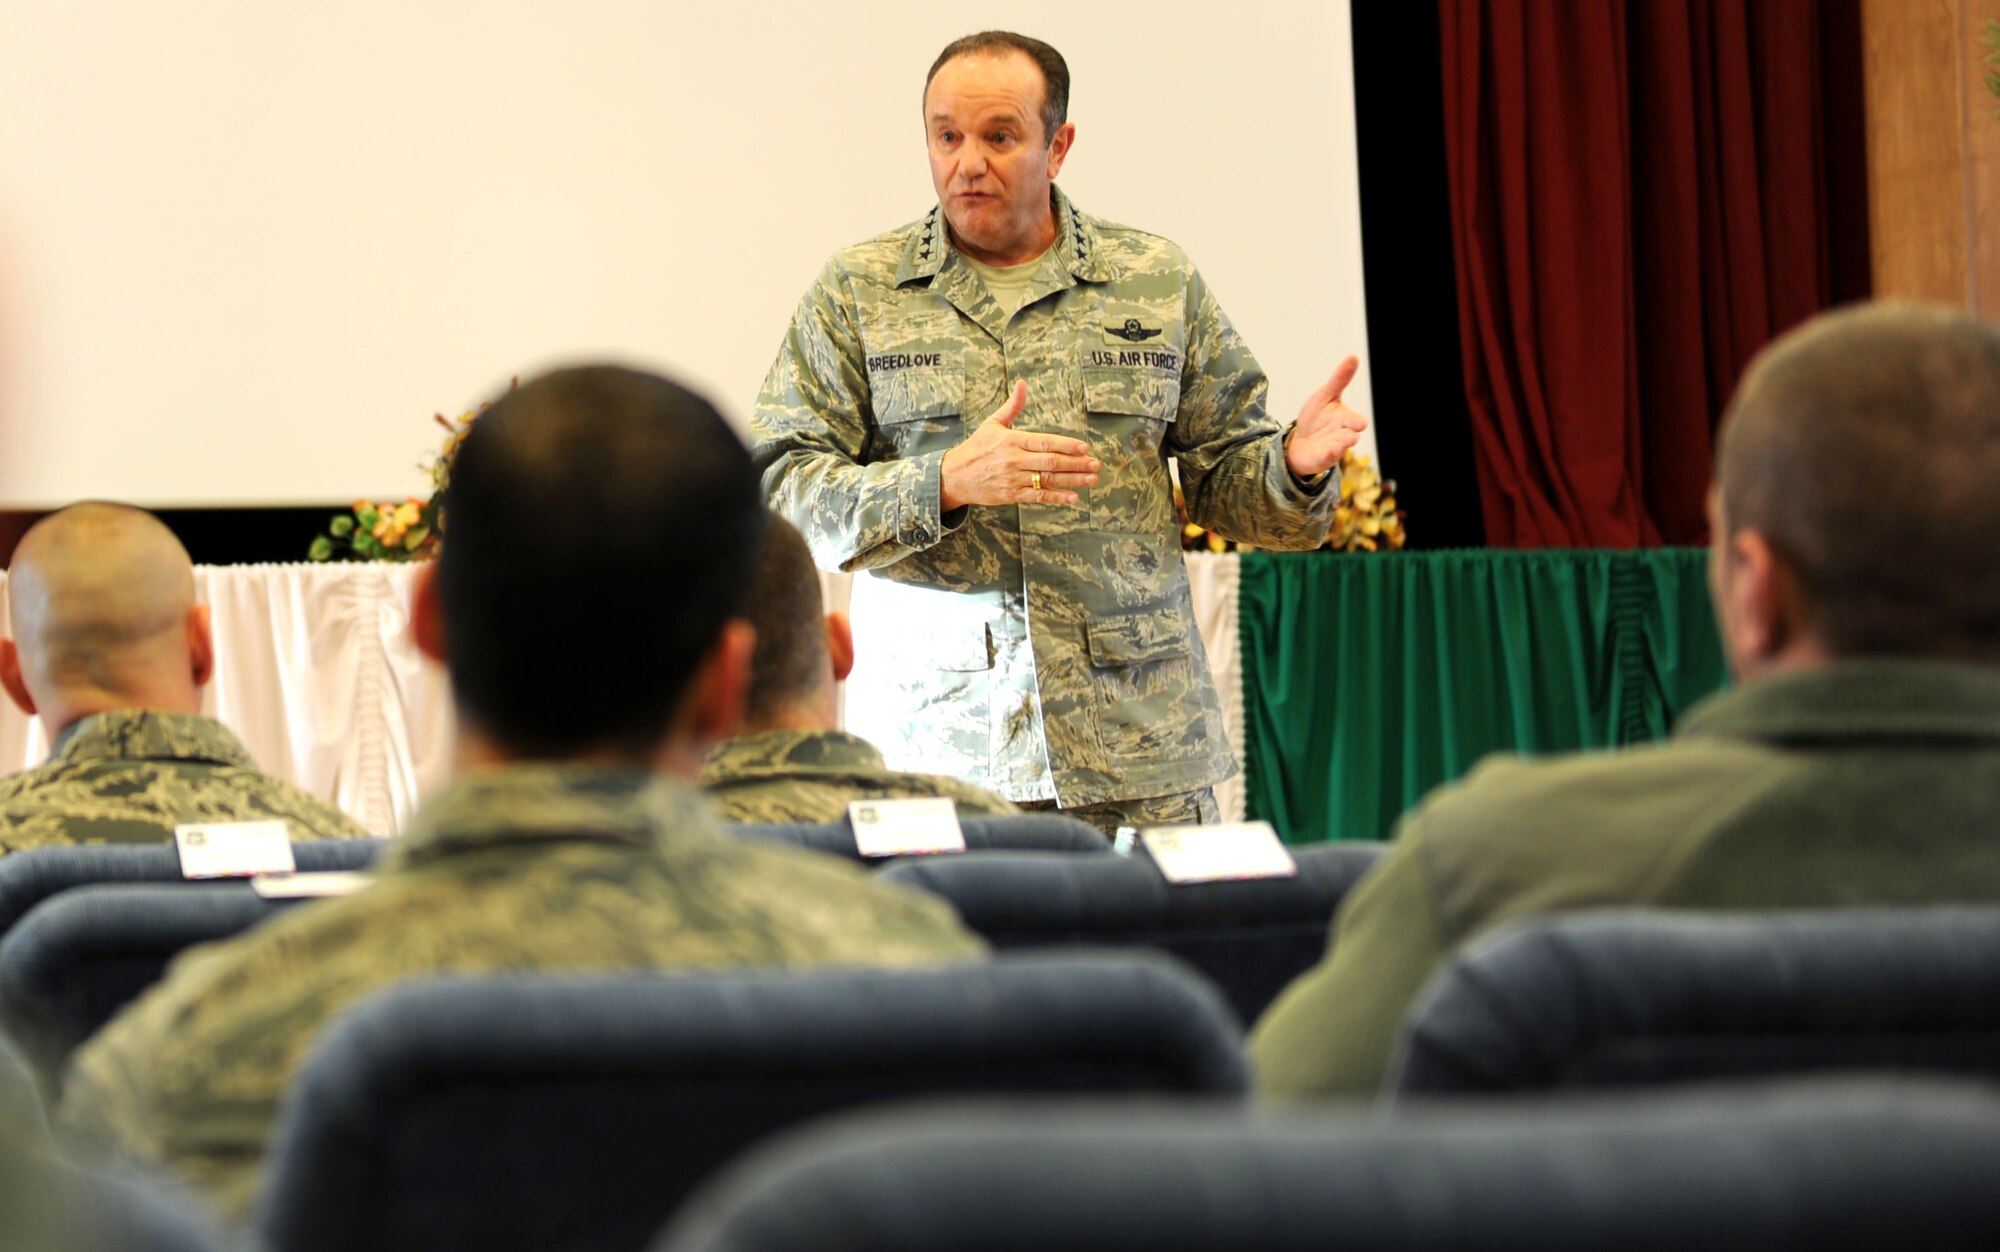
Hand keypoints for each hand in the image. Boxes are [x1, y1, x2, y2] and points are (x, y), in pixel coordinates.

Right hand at [940, 381, 1100, 509]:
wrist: (954, 476)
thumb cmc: (976, 447)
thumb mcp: (992, 423)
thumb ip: (1013, 406)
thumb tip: (1023, 383)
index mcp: (1011, 440)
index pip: (1044, 442)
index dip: (1066, 445)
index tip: (1084, 447)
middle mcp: (1013, 460)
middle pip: (1050, 463)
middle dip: (1076, 464)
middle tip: (1096, 464)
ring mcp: (1013, 479)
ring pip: (1047, 480)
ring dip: (1073, 481)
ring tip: (1092, 479)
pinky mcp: (1011, 495)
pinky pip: (1037, 497)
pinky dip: (1056, 498)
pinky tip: (1073, 497)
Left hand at [1285, 355, 1370, 479]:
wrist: (1300, 441)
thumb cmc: (1317, 418)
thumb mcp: (1326, 395)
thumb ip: (1340, 379)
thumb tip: (1353, 356)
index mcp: (1345, 420)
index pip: (1357, 421)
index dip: (1357, 421)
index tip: (1359, 422)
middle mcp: (1342, 435)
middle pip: (1352, 436)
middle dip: (1350, 434)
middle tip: (1350, 432)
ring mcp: (1333, 449)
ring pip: (1340, 448)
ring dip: (1339, 444)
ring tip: (1335, 441)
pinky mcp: (1322, 459)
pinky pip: (1326, 458)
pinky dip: (1326, 454)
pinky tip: (1324, 450)